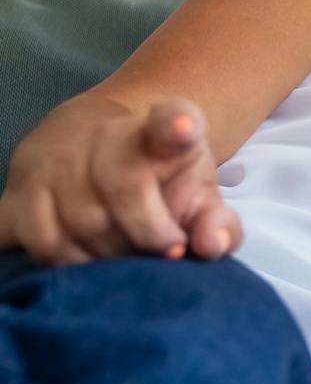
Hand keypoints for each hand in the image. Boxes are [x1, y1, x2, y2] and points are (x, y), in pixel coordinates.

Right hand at [0, 95, 243, 265]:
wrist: (91, 153)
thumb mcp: (198, 199)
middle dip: (151, 232)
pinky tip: (93, 261)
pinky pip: (44, 240)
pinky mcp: (20, 191)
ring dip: (114, 254)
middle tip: (169, 250)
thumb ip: (217, 223)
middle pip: (125, 183)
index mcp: (160, 133)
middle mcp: (102, 137)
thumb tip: (210, 244)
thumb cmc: (157, 185)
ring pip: (83, 220)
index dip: (177, 123)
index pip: (169, 120)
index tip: (185, 126)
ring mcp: (55, 161)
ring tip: (132, 255)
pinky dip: (73, 263)